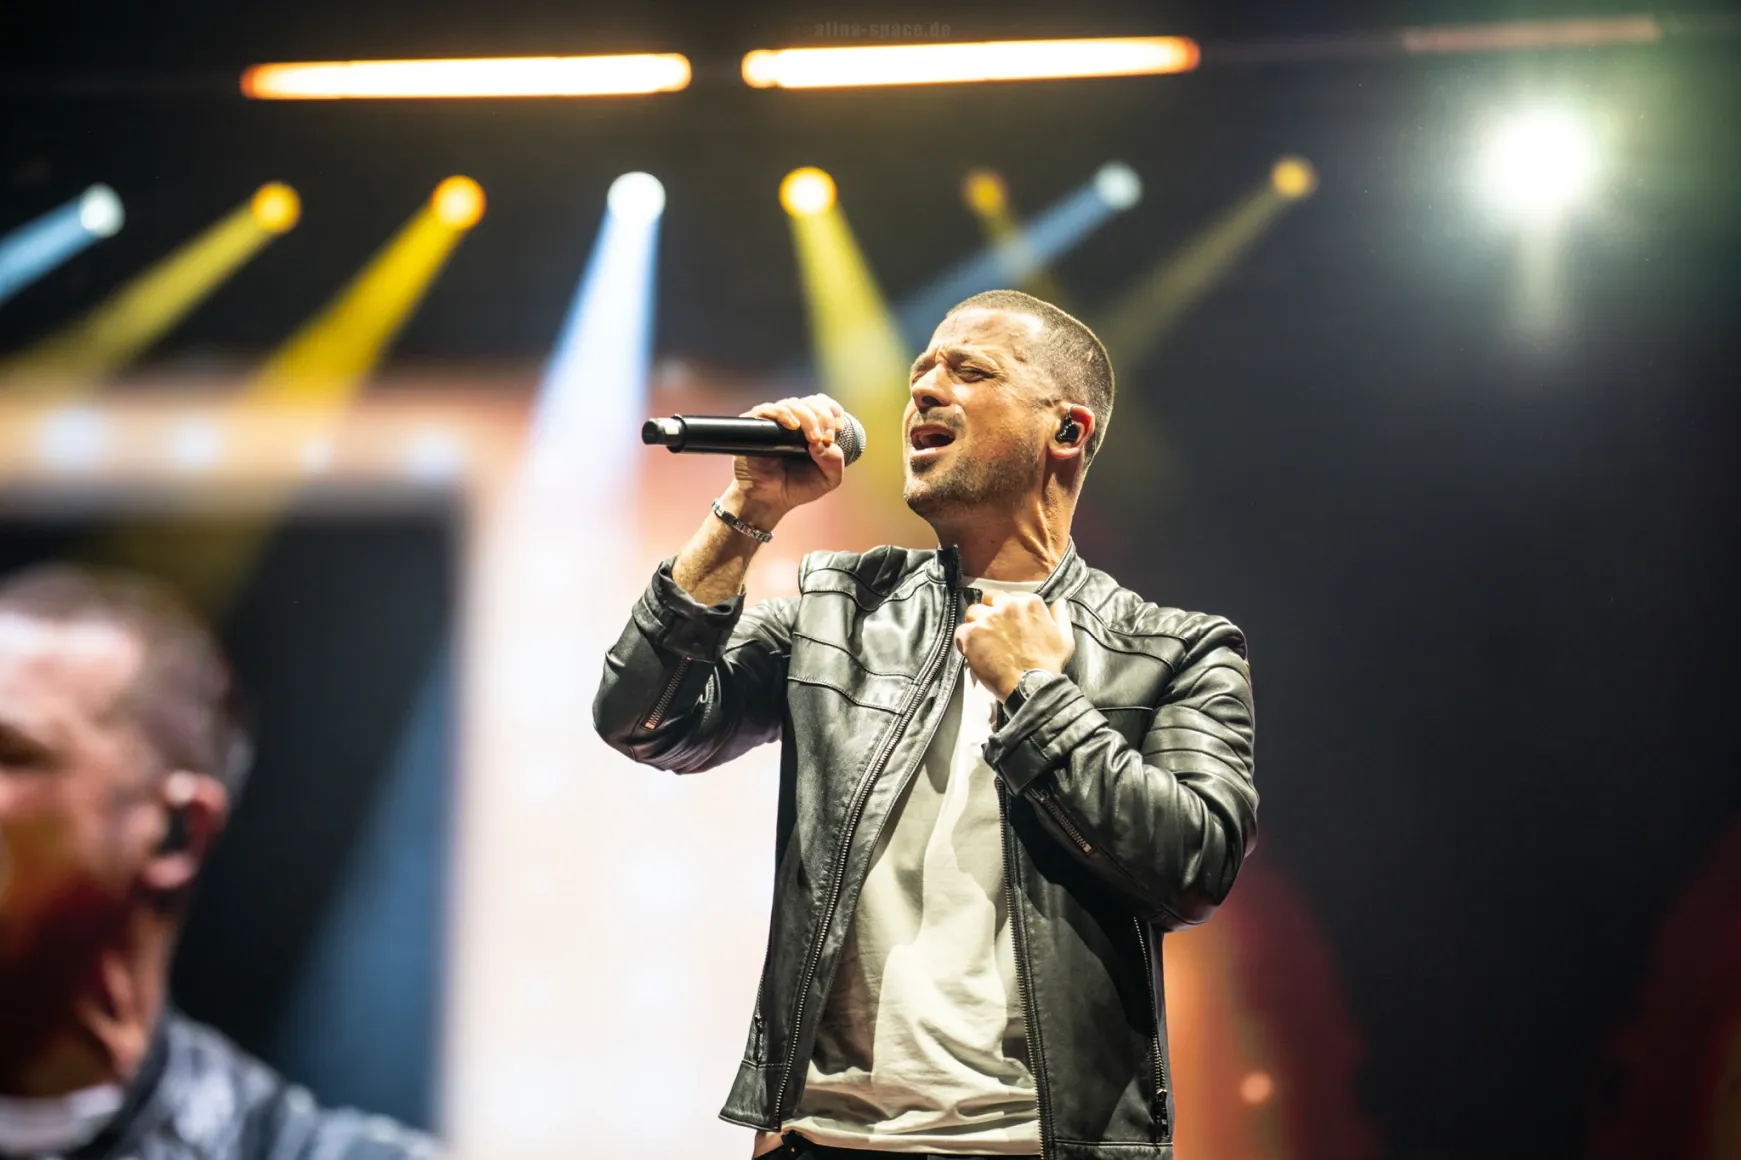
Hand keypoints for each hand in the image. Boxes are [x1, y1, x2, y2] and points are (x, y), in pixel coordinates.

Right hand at [725, 394, 848, 525]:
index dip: (834, 412)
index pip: (824, 404)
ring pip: (793, 404)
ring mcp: (774, 422)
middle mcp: (793, 420)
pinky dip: (783, 414)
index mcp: (811, 427)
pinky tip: (793, 426)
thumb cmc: (797, 487)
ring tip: (814, 439)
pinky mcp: (755, 426)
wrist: (770, 501)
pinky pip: (767, 409)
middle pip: (811, 402)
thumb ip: (835, 462)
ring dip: (808, 418)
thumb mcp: (828, 479)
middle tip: (826, 438)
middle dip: (824, 417)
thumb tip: (823, 442)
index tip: (839, 429)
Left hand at [954, 592, 1074, 700]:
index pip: (1009, 596)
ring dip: (976, 625)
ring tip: (982, 643)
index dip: (1006, 610)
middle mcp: (1007, 606)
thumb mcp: (1064, 639)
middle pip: (989, 600)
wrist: (1031, 685)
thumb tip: (1059, 602)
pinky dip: (965, 642)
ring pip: (973, 613)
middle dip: (990, 612)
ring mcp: (987, 619)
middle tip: (992, 631)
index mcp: (1029, 603)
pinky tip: (974, 653)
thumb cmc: (1047, 664)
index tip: (1008, 624)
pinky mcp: (971, 634)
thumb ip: (1060, 617)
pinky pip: (961, 632)